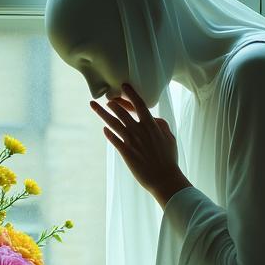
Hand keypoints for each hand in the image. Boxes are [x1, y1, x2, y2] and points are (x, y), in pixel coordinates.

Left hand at [90, 83, 192, 206]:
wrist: (164, 179)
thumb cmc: (169, 159)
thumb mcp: (170, 138)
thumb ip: (161, 125)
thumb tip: (153, 118)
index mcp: (151, 125)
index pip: (139, 104)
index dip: (130, 94)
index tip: (124, 86)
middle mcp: (139, 131)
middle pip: (121, 112)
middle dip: (112, 104)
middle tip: (107, 99)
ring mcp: (131, 141)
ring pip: (113, 123)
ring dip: (103, 114)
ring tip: (95, 106)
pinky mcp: (125, 152)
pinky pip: (113, 140)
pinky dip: (108, 133)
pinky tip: (104, 129)